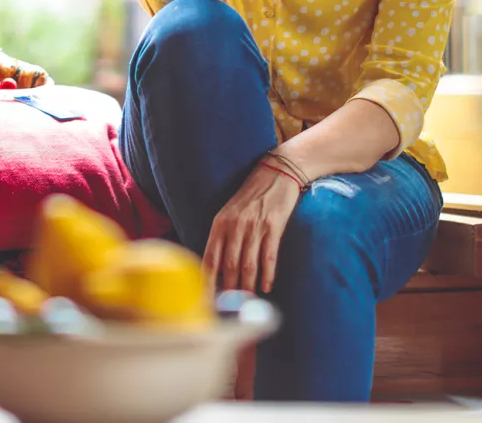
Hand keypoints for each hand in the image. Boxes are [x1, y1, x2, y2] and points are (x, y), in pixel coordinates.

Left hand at [203, 161, 301, 294]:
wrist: (276, 173)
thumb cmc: (251, 197)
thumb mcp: (229, 213)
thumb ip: (222, 238)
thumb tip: (217, 268)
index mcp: (220, 224)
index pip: (210, 258)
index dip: (207, 281)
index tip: (206, 299)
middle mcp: (234, 226)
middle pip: (229, 266)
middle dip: (228, 290)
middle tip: (229, 308)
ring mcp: (254, 226)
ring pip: (248, 265)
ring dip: (247, 287)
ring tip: (247, 301)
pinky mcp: (274, 226)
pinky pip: (269, 256)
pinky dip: (267, 275)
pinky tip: (266, 287)